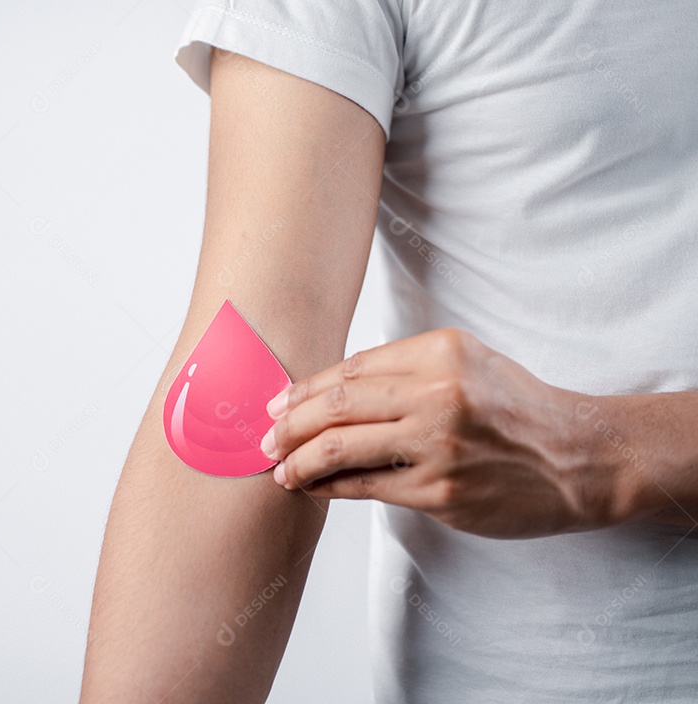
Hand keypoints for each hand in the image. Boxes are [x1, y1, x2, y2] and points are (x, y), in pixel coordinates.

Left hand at [257, 328, 628, 537]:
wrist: (579, 457)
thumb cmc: (515, 408)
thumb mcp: (466, 363)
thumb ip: (403, 370)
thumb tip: (327, 391)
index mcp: (439, 352)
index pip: (350, 370)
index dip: (303, 389)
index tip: (275, 403)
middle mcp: (437, 393)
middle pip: (336, 405)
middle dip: (288, 424)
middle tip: (264, 438)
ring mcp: (438, 444)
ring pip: (342, 447)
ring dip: (299, 460)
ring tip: (279, 468)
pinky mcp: (440, 492)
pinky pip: (366, 487)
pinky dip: (329, 487)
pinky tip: (312, 487)